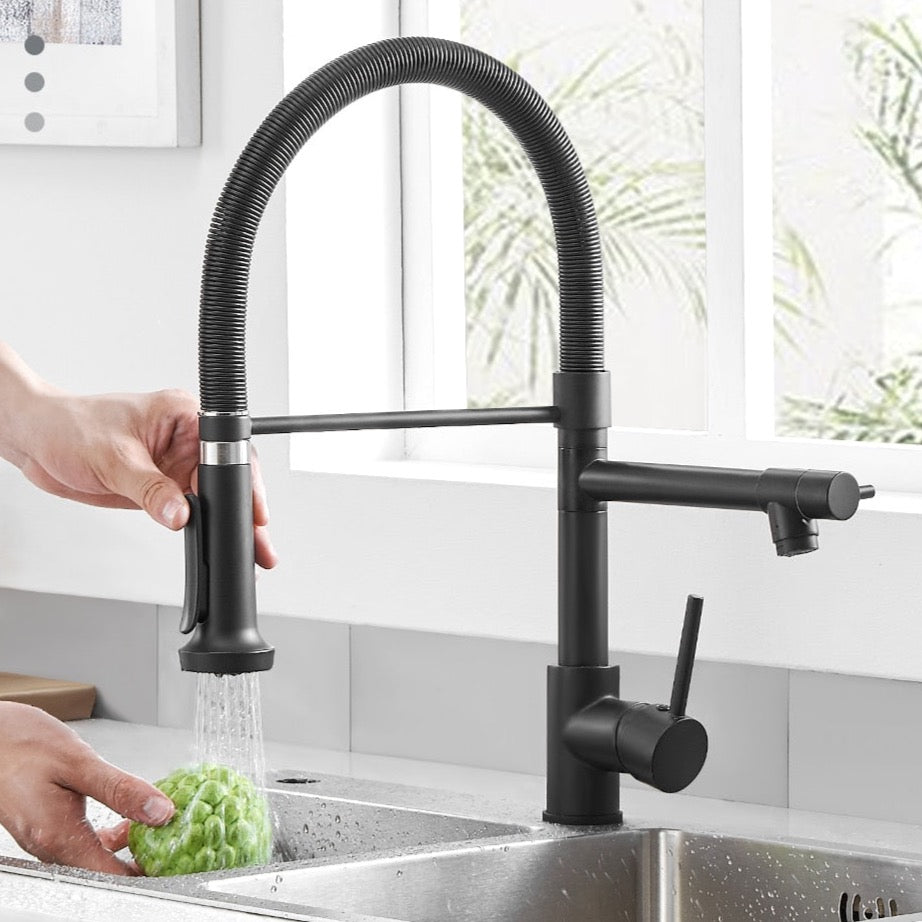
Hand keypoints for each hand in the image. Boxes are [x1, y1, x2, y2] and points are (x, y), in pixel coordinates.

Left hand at [0, 345, 276, 567]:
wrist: (36, 441)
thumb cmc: (68, 428)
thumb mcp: (113, 458)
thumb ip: (150, 489)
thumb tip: (180, 514)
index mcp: (184, 417)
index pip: (227, 452)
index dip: (244, 485)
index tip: (254, 513)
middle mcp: (186, 440)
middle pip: (228, 480)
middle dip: (245, 512)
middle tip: (259, 542)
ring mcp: (175, 464)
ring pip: (214, 499)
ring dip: (227, 524)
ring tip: (248, 550)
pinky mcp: (163, 485)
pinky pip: (190, 510)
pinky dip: (202, 527)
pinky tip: (213, 542)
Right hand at [0, 703, 174, 874]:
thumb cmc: (21, 744)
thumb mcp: (80, 762)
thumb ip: (121, 789)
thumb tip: (160, 811)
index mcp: (59, 837)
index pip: (112, 876)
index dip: (147, 872)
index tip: (176, 860)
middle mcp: (50, 846)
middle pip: (105, 870)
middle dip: (143, 858)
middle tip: (175, 839)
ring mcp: (46, 839)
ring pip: (96, 857)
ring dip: (129, 845)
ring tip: (159, 826)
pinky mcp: (47, 827)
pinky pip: (85, 843)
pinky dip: (111, 835)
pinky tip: (126, 817)